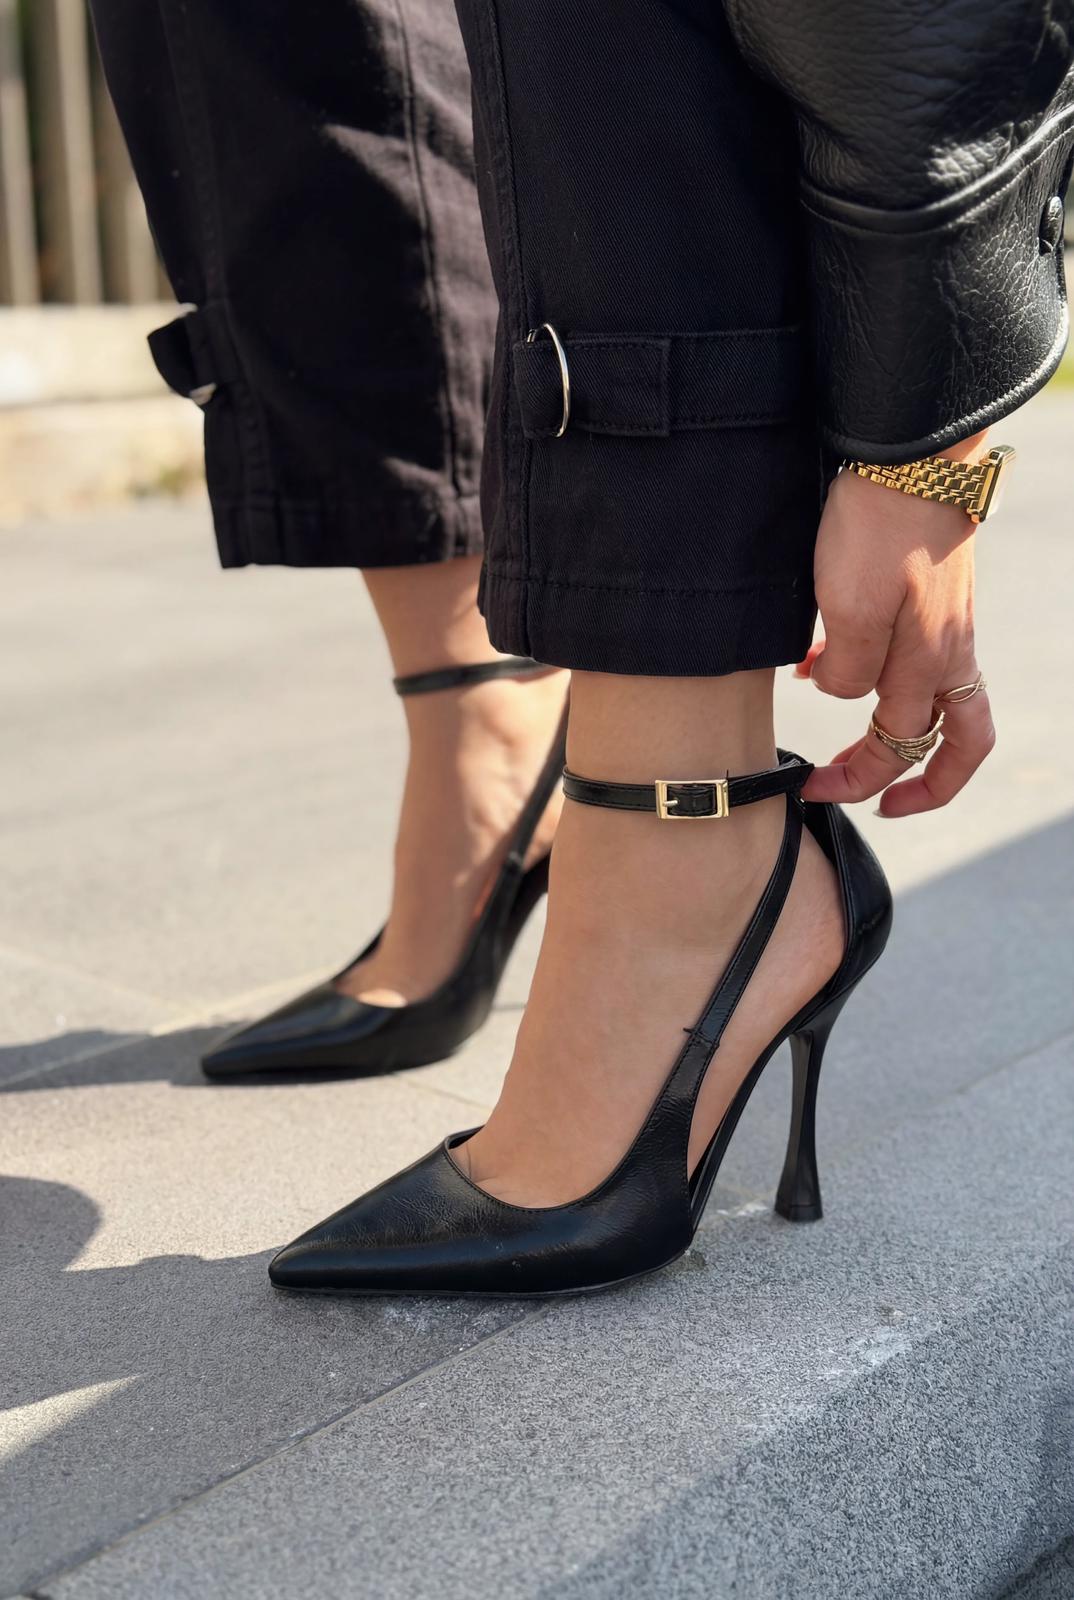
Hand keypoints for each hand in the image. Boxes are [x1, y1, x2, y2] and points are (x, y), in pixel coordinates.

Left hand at [799, 445, 995, 816]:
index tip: (818, 790)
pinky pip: (920, 659)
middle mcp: (950, 653)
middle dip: (899, 780)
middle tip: (841, 789)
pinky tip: (828, 662)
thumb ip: (848, 669)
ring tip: (848, 741)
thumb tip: (839, 693)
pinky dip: (883, 678)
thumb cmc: (880, 526)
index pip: (901, 748)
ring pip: (941, 706)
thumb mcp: (849, 607)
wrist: (911, 452)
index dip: (859, 779)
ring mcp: (950, 626)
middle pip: (950, 745)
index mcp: (931, 664)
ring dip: (900, 735)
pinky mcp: (937, 598)